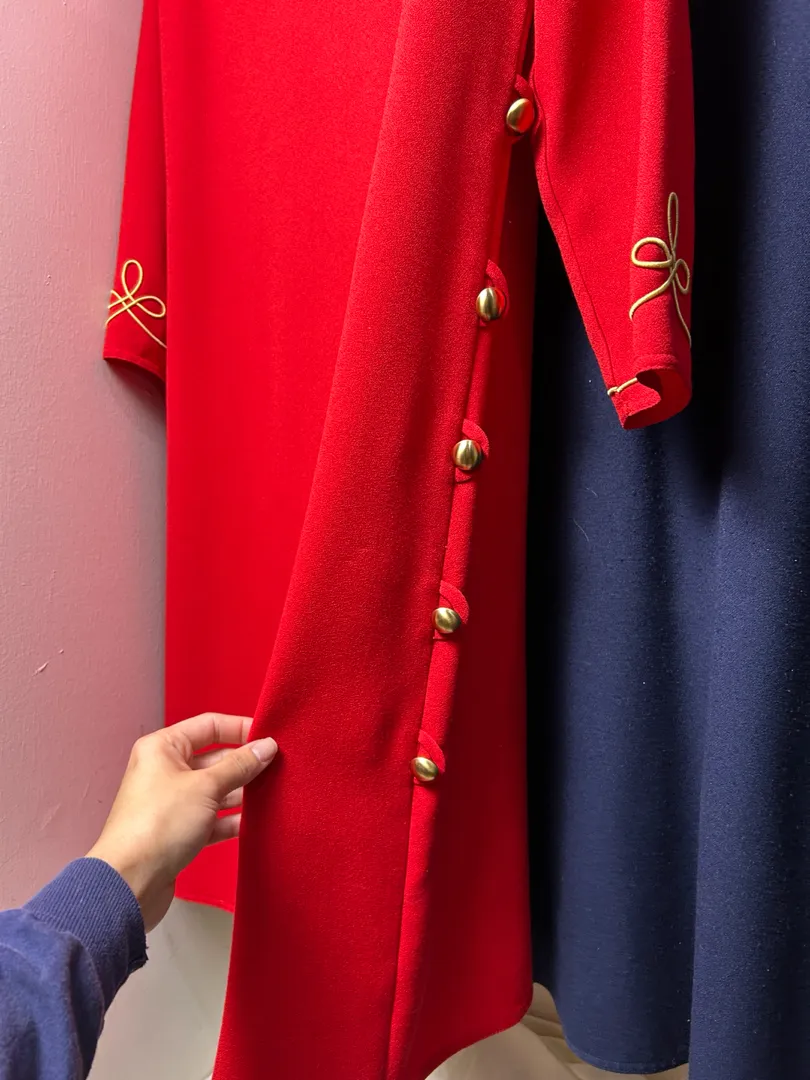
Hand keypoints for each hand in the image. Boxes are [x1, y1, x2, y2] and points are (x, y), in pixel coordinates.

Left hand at [87, 713, 276, 931]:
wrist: (130, 883)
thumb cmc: (159, 824)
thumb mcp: (206, 787)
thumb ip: (240, 765)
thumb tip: (267, 746)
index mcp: (163, 748)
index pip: (209, 726)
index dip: (241, 728)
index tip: (271, 736)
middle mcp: (165, 771)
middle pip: (215, 758)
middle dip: (245, 763)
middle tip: (279, 766)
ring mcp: (173, 802)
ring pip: (216, 789)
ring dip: (241, 791)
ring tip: (273, 792)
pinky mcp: (179, 831)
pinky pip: (212, 817)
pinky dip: (231, 818)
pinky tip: (254, 821)